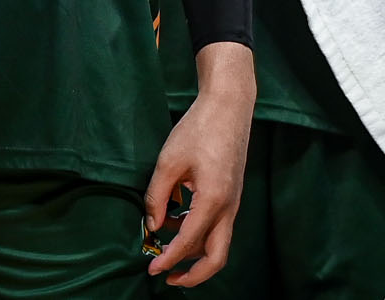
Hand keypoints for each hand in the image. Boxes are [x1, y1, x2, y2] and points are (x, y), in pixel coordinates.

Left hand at [144, 44, 250, 286]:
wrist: (229, 106)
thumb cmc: (199, 128)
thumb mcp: (169, 161)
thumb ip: (157, 196)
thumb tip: (151, 225)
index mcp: (212, 201)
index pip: (188, 242)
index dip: (168, 259)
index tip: (151, 268)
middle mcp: (228, 207)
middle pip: (216, 258)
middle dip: (193, 275)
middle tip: (168, 277)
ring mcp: (233, 202)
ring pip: (218, 243)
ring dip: (195, 253)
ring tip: (166, 248)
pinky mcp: (232, 194)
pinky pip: (218, 225)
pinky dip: (199, 233)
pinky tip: (175, 221)